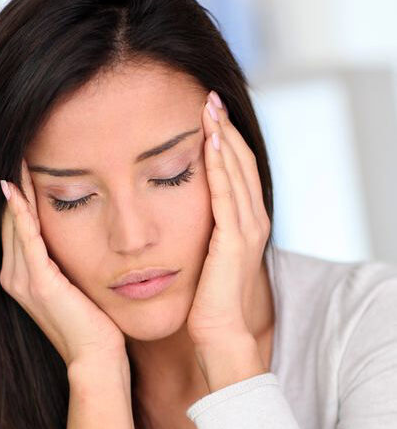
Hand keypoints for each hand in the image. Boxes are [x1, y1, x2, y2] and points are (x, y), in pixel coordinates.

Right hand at [0, 159, 126, 368]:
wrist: (98, 359)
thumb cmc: (93, 324)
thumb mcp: (74, 287)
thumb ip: (64, 264)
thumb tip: (75, 240)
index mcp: (23, 278)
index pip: (18, 226)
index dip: (19, 196)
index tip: (26, 166)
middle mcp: (15, 277)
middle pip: (11, 220)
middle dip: (15, 186)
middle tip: (19, 150)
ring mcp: (24, 281)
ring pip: (16, 224)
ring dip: (16, 190)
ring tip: (17, 157)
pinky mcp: (41, 284)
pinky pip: (28, 238)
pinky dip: (22, 212)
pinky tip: (18, 187)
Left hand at [186, 91, 270, 349]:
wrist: (217, 331)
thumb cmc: (207, 298)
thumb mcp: (206, 255)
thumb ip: (202, 231)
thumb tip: (177, 213)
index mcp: (243, 223)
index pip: (236, 171)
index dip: (224, 141)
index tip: (206, 114)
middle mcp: (251, 220)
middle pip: (241, 163)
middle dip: (226, 129)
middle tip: (209, 97)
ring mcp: (246, 229)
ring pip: (237, 173)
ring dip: (224, 139)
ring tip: (210, 108)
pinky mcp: (234, 240)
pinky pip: (227, 196)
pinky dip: (220, 167)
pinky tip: (211, 142)